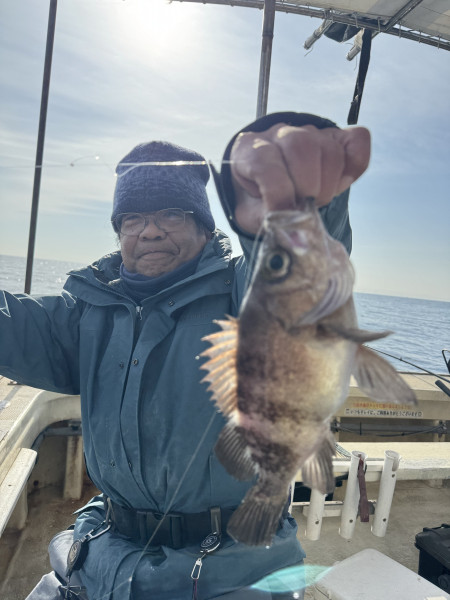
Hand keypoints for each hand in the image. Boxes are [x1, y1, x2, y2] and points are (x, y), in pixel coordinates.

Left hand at [230, 123, 370, 233]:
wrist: (268, 189)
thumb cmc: (258, 202)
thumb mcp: (253, 215)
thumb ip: (271, 223)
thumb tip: (296, 239)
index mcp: (249, 150)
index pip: (266, 163)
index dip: (279, 194)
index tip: (287, 218)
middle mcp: (278, 134)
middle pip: (302, 147)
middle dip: (308, 187)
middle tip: (305, 208)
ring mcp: (310, 131)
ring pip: (329, 148)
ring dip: (328, 183)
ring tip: (317, 200)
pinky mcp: (336, 136)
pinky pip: (357, 140)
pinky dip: (356, 165)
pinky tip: (341, 183)